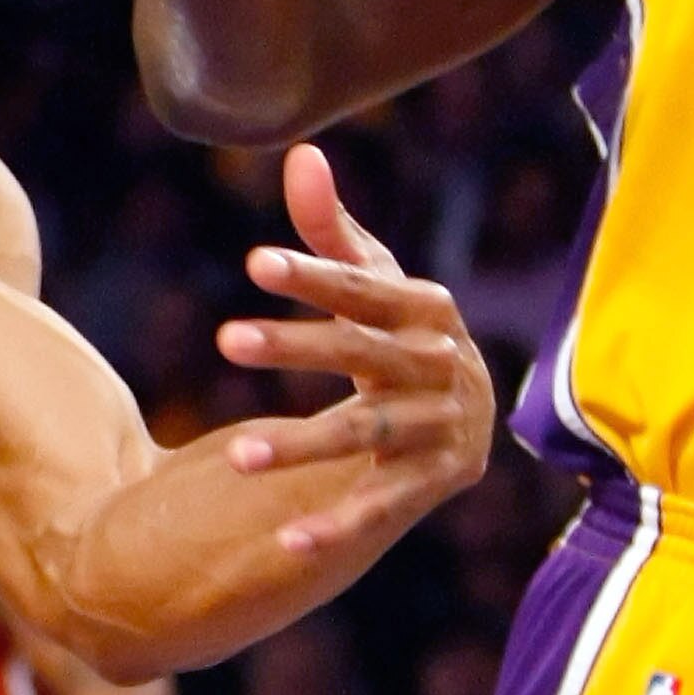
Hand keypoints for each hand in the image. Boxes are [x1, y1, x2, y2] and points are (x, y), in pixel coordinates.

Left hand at [213, 145, 494, 552]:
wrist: (470, 415)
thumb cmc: (401, 330)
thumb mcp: (377, 279)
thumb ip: (332, 226)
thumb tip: (301, 152)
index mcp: (427, 308)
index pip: (363, 289)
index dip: (313, 275)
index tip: (253, 261)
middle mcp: (442, 366)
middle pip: (360, 355)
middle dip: (295, 346)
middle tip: (223, 337)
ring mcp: (443, 429)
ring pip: (365, 435)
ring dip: (302, 446)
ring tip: (233, 455)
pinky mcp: (436, 484)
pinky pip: (382, 507)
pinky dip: (337, 526)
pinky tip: (285, 542)